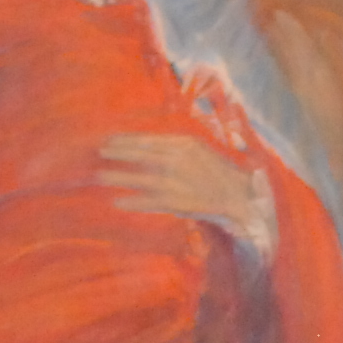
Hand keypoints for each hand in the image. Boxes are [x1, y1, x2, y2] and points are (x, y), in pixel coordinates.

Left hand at [100, 134, 266, 233]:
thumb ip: (179, 148)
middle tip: (99, 151)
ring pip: (139, 177)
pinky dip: (132, 202)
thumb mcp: (202, 151)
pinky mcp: (176, 202)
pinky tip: (117, 202)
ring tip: (99, 176)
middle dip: (118, 152)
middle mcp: (176, 159)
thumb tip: (157, 147)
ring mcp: (175, 181)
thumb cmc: (223, 175)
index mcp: (184, 143)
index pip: (147, 140)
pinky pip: (148, 201)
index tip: (110, 140)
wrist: (242, 198)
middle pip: (139, 154)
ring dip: (117, 176)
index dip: (126, 140)